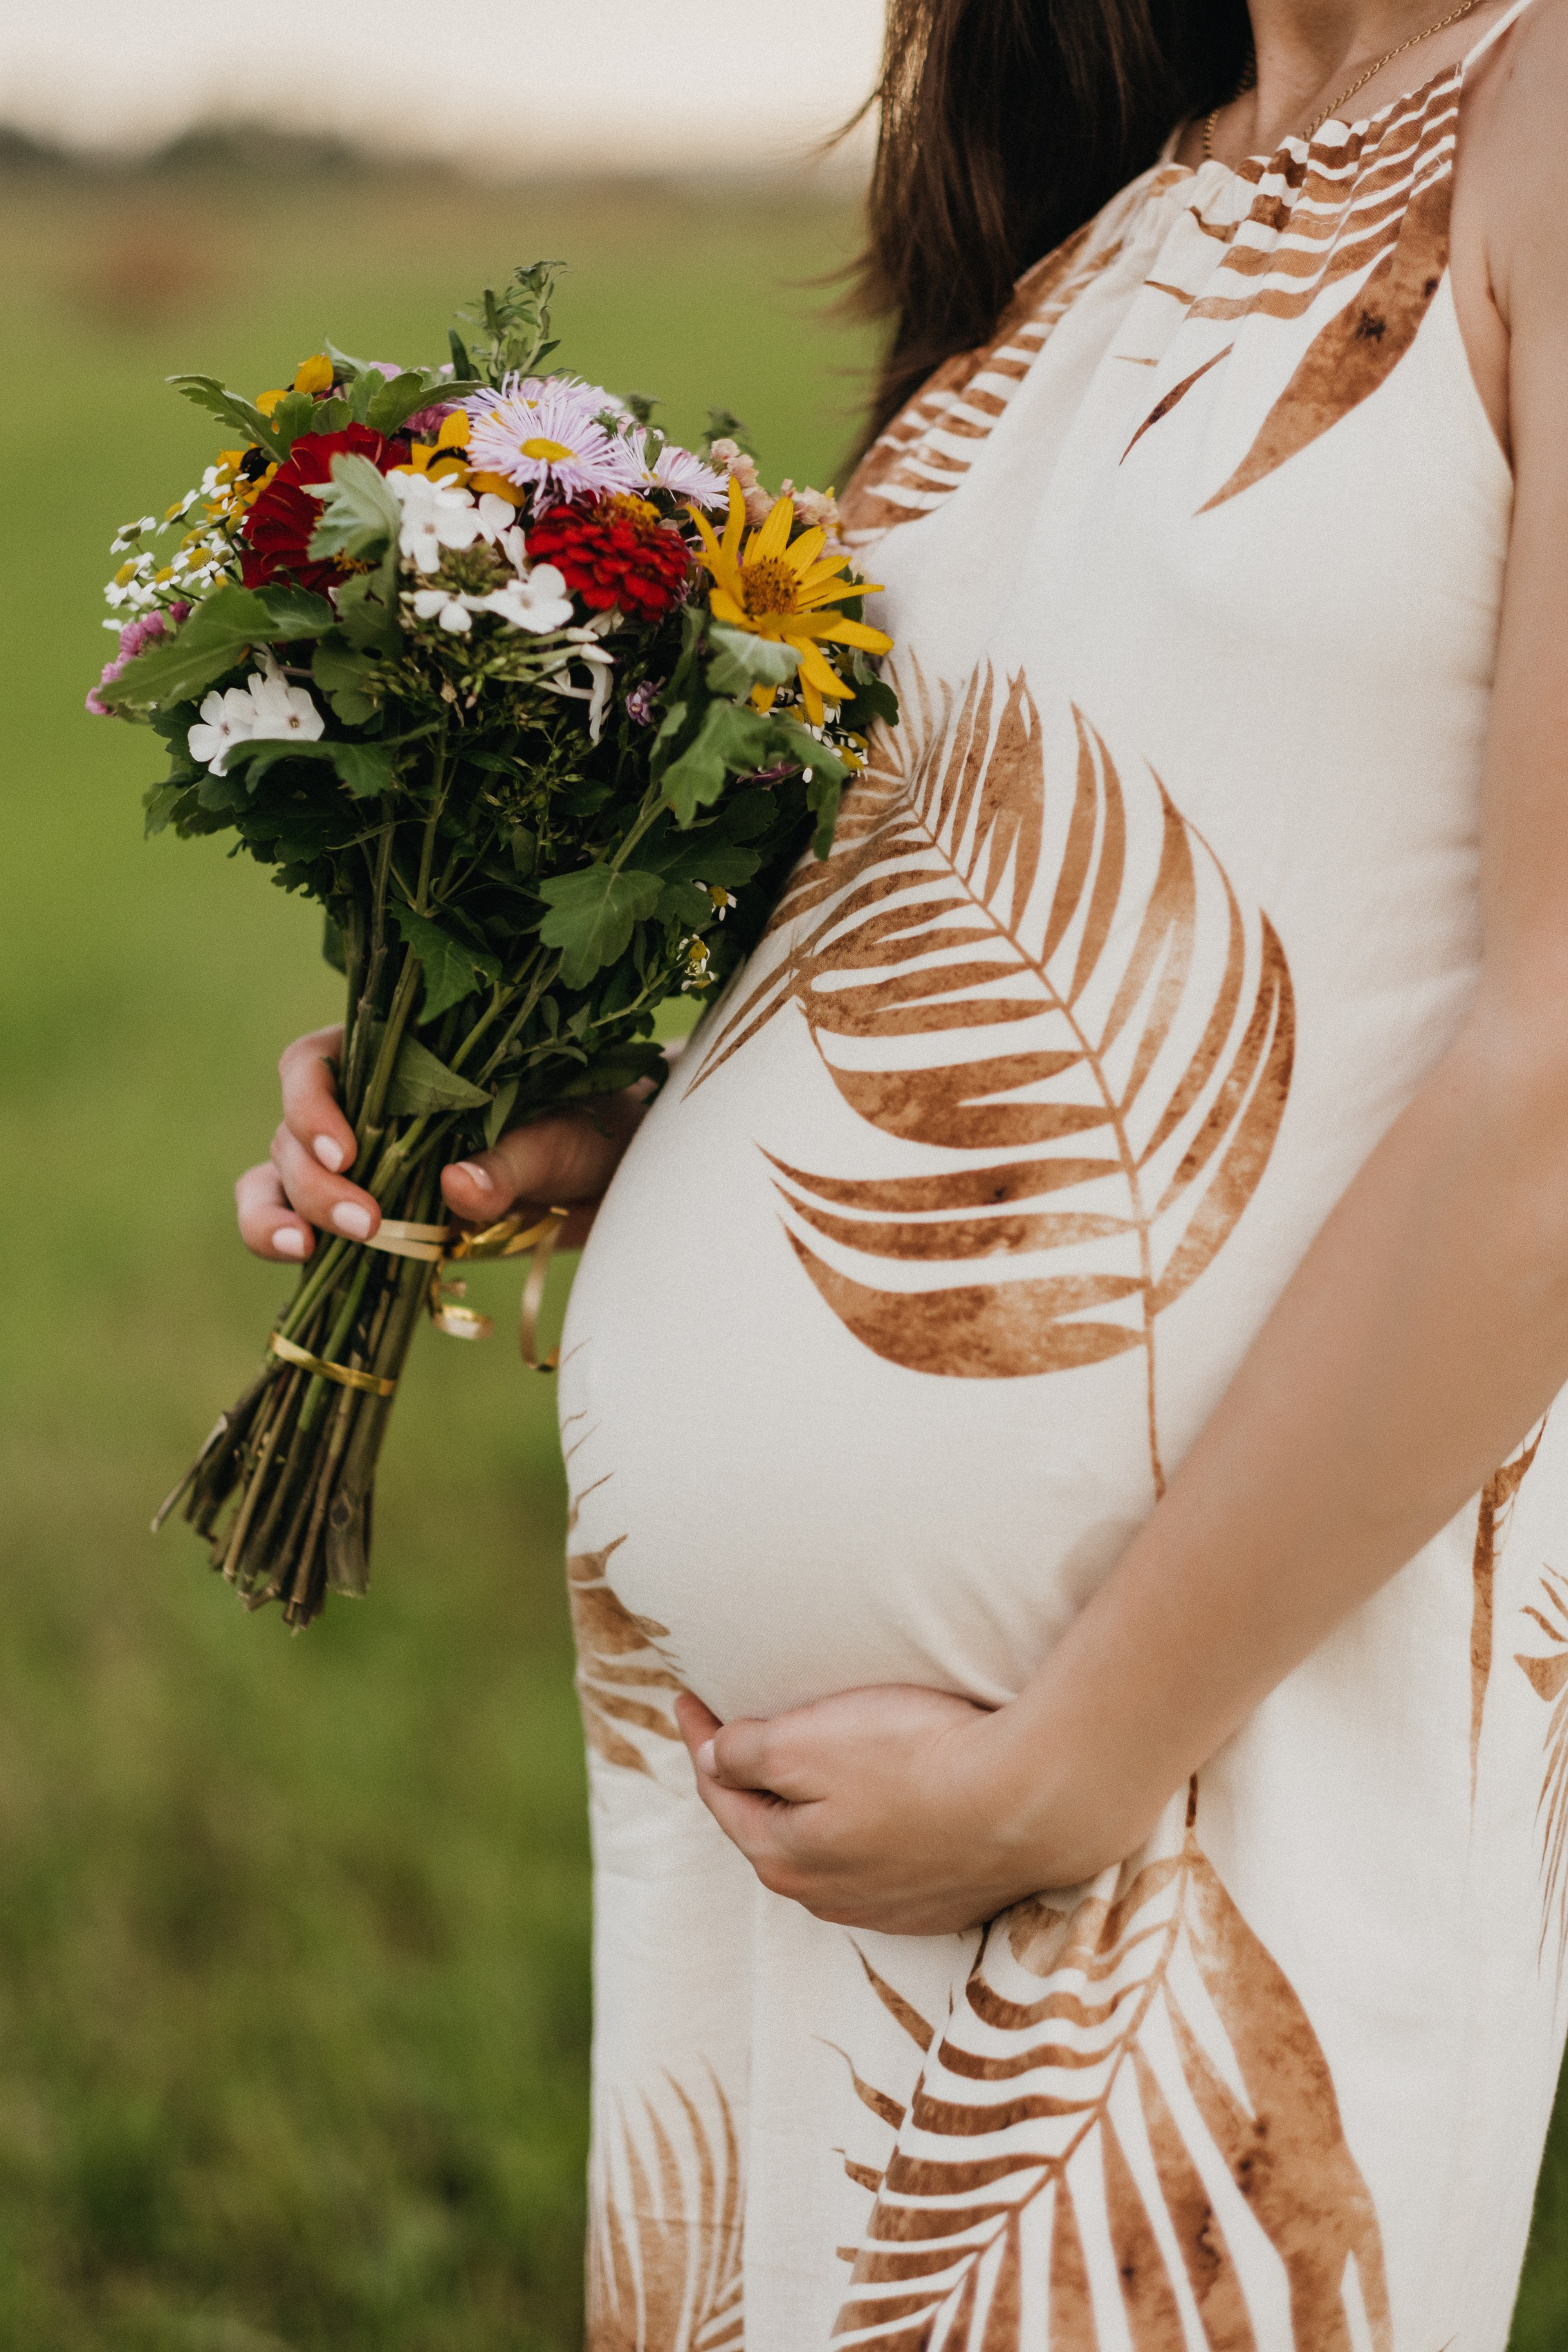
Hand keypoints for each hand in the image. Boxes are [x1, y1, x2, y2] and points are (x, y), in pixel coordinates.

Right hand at [235, 1022, 657, 1262]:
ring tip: (304, 1248)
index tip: (349, 1149)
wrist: (609, 1181)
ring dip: (279, 1212)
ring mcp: (356, 1165)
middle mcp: (362, 1106)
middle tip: (365, 1222)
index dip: (313, 1103)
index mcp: (398, 1058)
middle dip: (314, 1179)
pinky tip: (303, 1261)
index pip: (318, 1062)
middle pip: (292, 1130)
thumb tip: (458, 1188)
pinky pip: (298, 1224)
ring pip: (279, 1177)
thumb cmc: (589, 1132)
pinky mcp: (365, 1217)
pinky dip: (284, 1238)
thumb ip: (514, 1160)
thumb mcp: (566, 1138)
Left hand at [675, 1683, 1062, 1935]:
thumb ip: (748, 1753)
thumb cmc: (916, 1760)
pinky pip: (882, 1862)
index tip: (687, 1696)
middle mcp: (829, 1897)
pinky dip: (865, 1828)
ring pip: (827, 1851)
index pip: (721, 1794)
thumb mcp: (807, 1742)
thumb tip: (715, 1758)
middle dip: (749, 1782)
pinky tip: (880, 1804)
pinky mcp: (944, 1901)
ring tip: (808, 1767)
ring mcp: (889, 1907)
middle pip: (770, 1829)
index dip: (699, 1739)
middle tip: (735, 1734)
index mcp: (785, 1858)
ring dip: (809, 1810)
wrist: (1033, 1801)